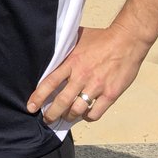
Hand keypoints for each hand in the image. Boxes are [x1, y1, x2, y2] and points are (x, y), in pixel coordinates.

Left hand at [26, 24, 151, 123]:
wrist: (127, 41)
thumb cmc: (101, 38)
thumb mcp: (77, 38)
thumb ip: (64, 47)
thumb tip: (50, 48)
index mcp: (71, 62)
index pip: (49, 83)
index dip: (38, 97)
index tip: (31, 107)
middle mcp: (82, 76)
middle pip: (62, 101)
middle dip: (51, 114)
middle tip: (47, 119)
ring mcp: (97, 86)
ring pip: (77, 110)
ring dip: (69, 117)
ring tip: (66, 117)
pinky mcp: (111, 94)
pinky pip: (96, 113)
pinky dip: (88, 117)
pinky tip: (86, 114)